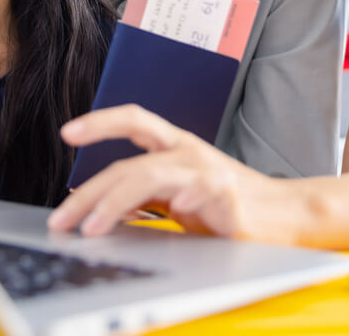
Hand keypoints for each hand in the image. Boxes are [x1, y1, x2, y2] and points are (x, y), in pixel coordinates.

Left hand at [47, 104, 300, 243]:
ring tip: (92, 228)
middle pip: (130, 163)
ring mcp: (208, 172)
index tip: (67, 132)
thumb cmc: (228, 206)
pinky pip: (202, 193)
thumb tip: (94, 206)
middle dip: (89, 192)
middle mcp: (189, 153)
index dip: (101, 122)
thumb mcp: (178, 195)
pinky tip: (176, 210)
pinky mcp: (227, 196)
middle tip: (61, 219)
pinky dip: (186, 199)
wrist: (287, 214)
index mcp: (176, 147)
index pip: (135, 121)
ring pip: (152, 175)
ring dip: (115, 203)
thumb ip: (144, 194)